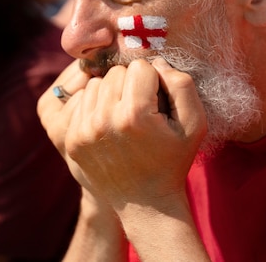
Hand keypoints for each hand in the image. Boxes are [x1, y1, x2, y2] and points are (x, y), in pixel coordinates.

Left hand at [39, 58, 206, 210]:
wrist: (145, 202)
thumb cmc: (173, 159)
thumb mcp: (194, 123)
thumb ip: (181, 84)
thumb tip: (155, 62)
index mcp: (135, 115)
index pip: (139, 67)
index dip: (153, 80)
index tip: (157, 100)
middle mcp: (104, 120)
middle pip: (114, 73)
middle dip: (130, 84)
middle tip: (140, 108)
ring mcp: (83, 130)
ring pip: (95, 84)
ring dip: (110, 93)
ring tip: (123, 115)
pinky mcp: (71, 138)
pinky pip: (81, 102)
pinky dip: (95, 107)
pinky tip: (108, 125)